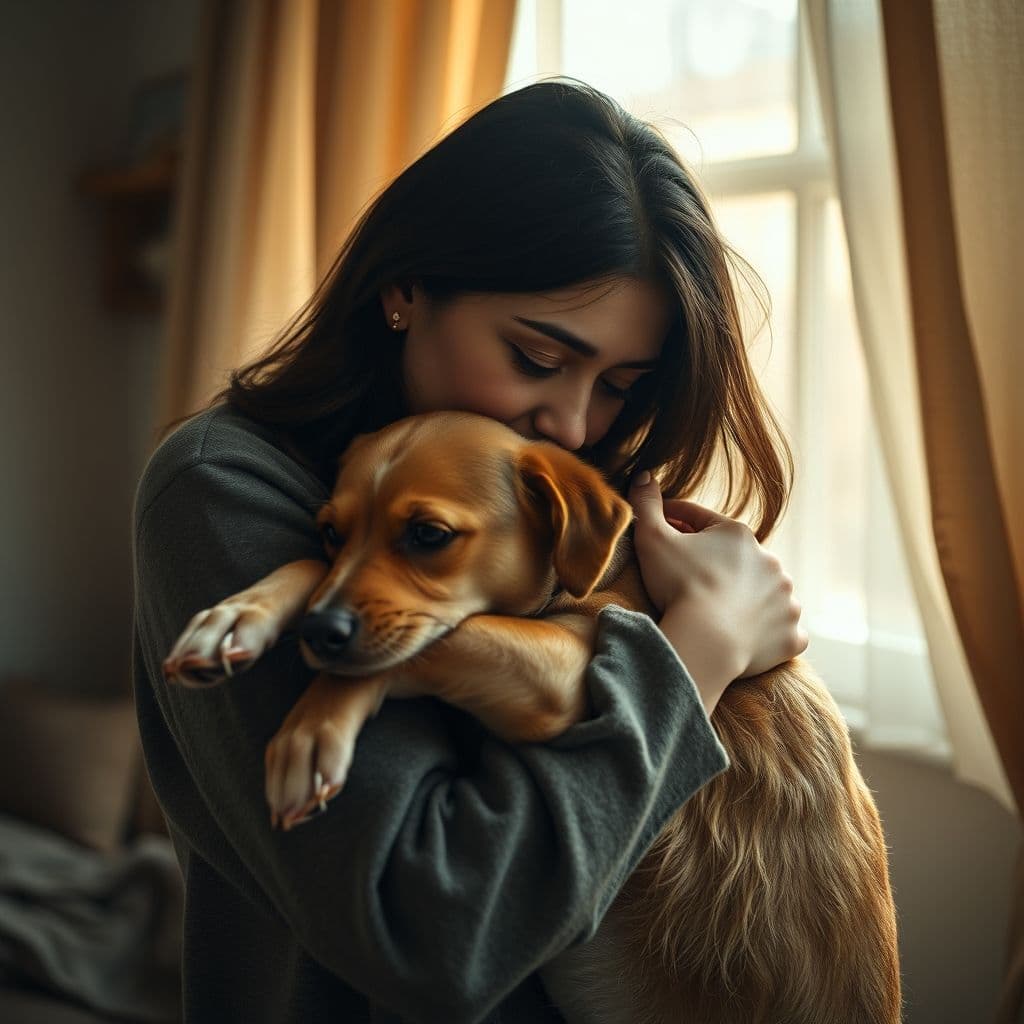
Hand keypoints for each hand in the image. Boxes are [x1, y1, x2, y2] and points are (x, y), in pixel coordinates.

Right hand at [628, 473, 806, 703]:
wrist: (707, 641)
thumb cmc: (680, 585)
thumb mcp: (652, 538)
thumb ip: (646, 504)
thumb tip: (645, 475)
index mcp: (739, 535)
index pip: (703, 523)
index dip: (677, 522)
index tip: (660, 528)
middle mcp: (771, 563)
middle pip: (737, 559)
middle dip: (716, 563)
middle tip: (689, 578)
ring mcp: (786, 601)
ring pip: (765, 594)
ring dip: (749, 598)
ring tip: (723, 610)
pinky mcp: (792, 636)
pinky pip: (782, 631)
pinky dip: (770, 633)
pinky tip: (753, 636)